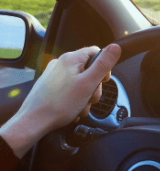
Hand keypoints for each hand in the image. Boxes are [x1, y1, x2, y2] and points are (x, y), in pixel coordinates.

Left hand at [0, 44, 120, 157]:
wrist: (33, 123)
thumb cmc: (58, 105)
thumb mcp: (88, 83)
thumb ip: (103, 64)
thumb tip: (115, 47)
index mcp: (71, 58)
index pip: (96, 52)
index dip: (103, 67)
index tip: (103, 80)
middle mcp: (61, 63)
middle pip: (88, 68)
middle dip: (94, 86)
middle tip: (91, 99)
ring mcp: (54, 74)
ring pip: (79, 80)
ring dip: (85, 95)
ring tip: (81, 107)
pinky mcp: (49, 85)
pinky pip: (69, 88)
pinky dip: (74, 98)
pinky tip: (73, 109)